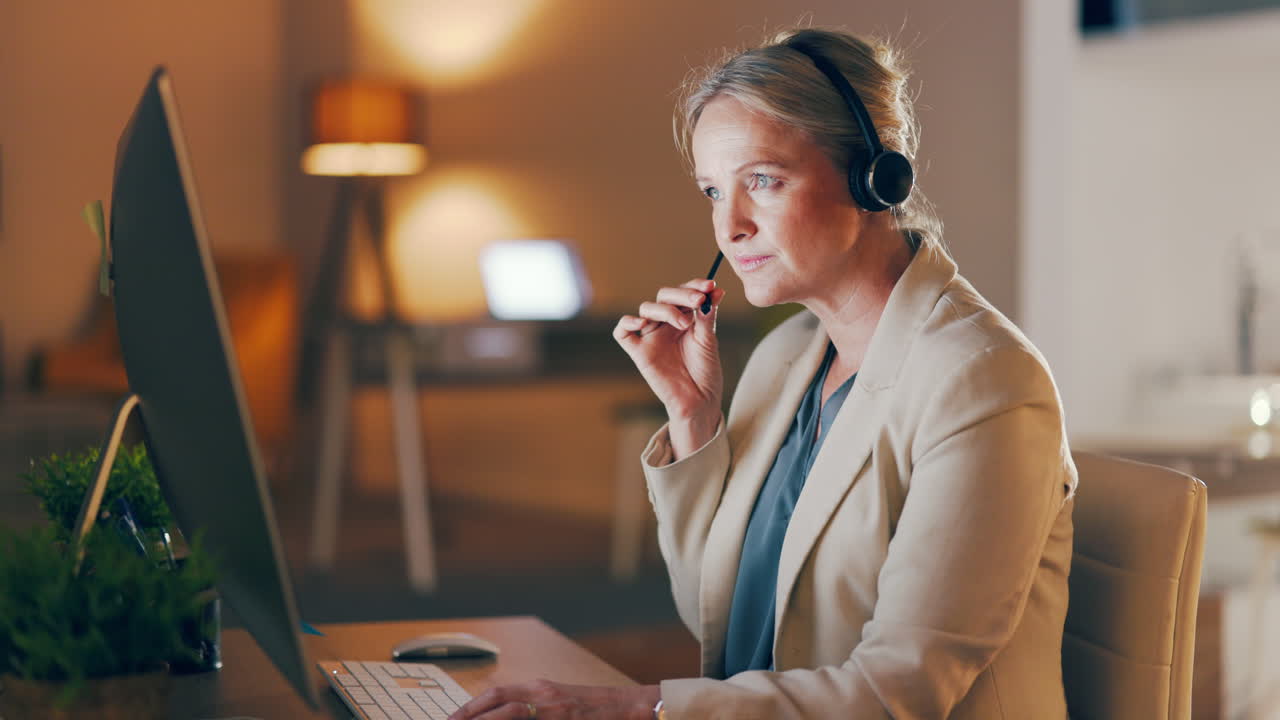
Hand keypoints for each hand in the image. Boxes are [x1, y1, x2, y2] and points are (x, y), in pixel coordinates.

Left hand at [448, 680, 659, 719]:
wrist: (634, 708)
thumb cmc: (595, 708)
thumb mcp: (560, 700)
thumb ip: (532, 705)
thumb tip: (500, 713)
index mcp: (541, 687)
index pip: (497, 693)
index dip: (471, 707)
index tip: (453, 718)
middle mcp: (544, 696)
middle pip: (498, 702)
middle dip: (470, 715)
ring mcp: (555, 711)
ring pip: (511, 713)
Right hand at [613, 279, 724, 454]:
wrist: (700, 400)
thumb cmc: (705, 371)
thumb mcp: (709, 340)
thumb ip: (707, 316)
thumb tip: (714, 290)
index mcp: (684, 317)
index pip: (684, 292)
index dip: (694, 285)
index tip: (710, 286)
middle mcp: (665, 324)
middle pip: (664, 296)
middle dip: (682, 294)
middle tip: (698, 301)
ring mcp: (651, 336)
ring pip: (647, 308)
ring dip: (665, 309)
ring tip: (685, 324)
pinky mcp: (639, 352)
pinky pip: (622, 333)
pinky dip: (627, 322)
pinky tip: (641, 322)